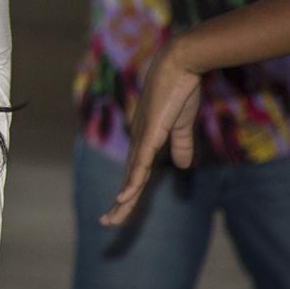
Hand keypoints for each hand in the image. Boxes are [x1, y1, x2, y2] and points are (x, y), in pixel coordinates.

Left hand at [100, 39, 201, 225]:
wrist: (180, 64)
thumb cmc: (180, 90)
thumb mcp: (183, 124)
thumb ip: (181, 145)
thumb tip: (182, 166)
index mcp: (146, 140)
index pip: (135, 173)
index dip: (129, 193)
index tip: (119, 210)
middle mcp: (138, 141)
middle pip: (128, 179)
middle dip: (120, 204)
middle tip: (106, 223)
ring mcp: (142, 137)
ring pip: (131, 176)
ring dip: (123, 199)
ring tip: (112, 219)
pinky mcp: (150, 132)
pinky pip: (140, 162)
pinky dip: (132, 180)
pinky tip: (123, 196)